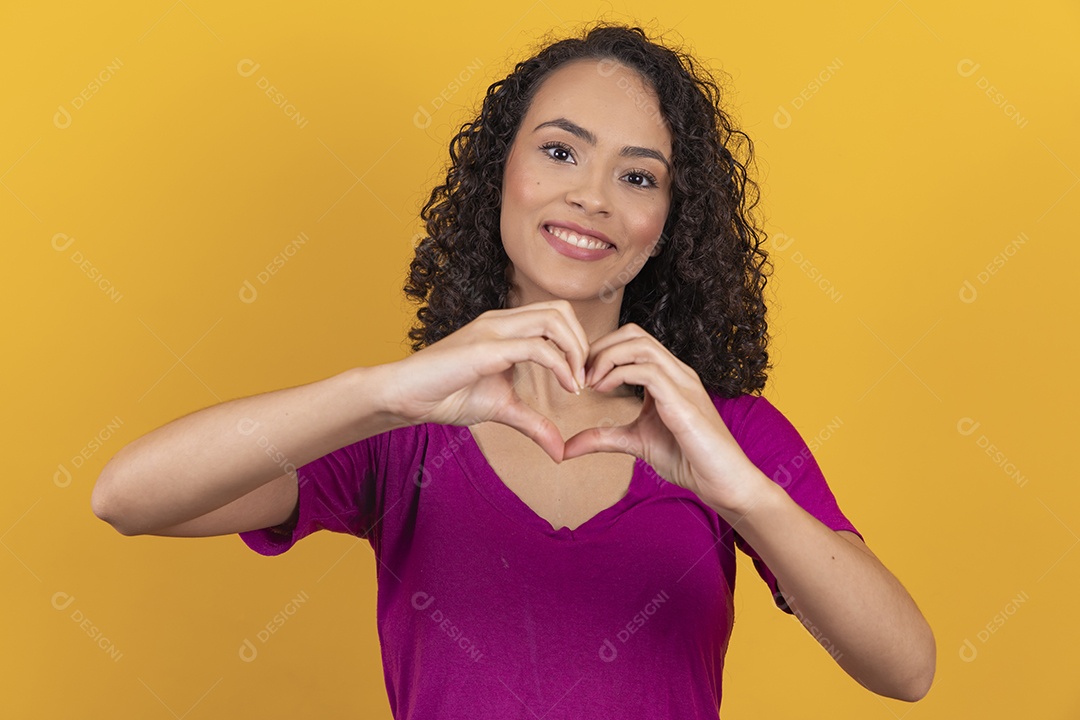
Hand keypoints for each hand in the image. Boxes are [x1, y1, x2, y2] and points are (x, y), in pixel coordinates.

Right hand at [380, 300, 588, 461]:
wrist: (406, 396)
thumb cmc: (447, 395)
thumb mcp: (502, 409)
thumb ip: (533, 423)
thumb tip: (559, 450)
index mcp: (506, 327)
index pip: (556, 315)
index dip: (578, 343)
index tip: (582, 380)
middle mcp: (501, 321)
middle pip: (561, 309)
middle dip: (583, 343)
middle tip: (585, 379)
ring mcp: (493, 331)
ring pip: (553, 319)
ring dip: (575, 351)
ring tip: (577, 384)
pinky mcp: (485, 349)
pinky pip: (536, 347)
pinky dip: (560, 366)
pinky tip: (566, 388)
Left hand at [563, 323, 771, 514]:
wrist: (723, 481)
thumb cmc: (688, 459)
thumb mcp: (635, 443)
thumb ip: (603, 438)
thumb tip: (566, 447)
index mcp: (668, 376)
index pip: (631, 340)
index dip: (600, 351)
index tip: (580, 377)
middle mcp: (677, 372)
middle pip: (633, 333)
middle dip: (599, 347)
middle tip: (580, 375)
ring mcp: (683, 383)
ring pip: (640, 345)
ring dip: (606, 358)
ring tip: (589, 382)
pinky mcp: (684, 402)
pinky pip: (648, 371)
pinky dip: (619, 374)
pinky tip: (602, 390)